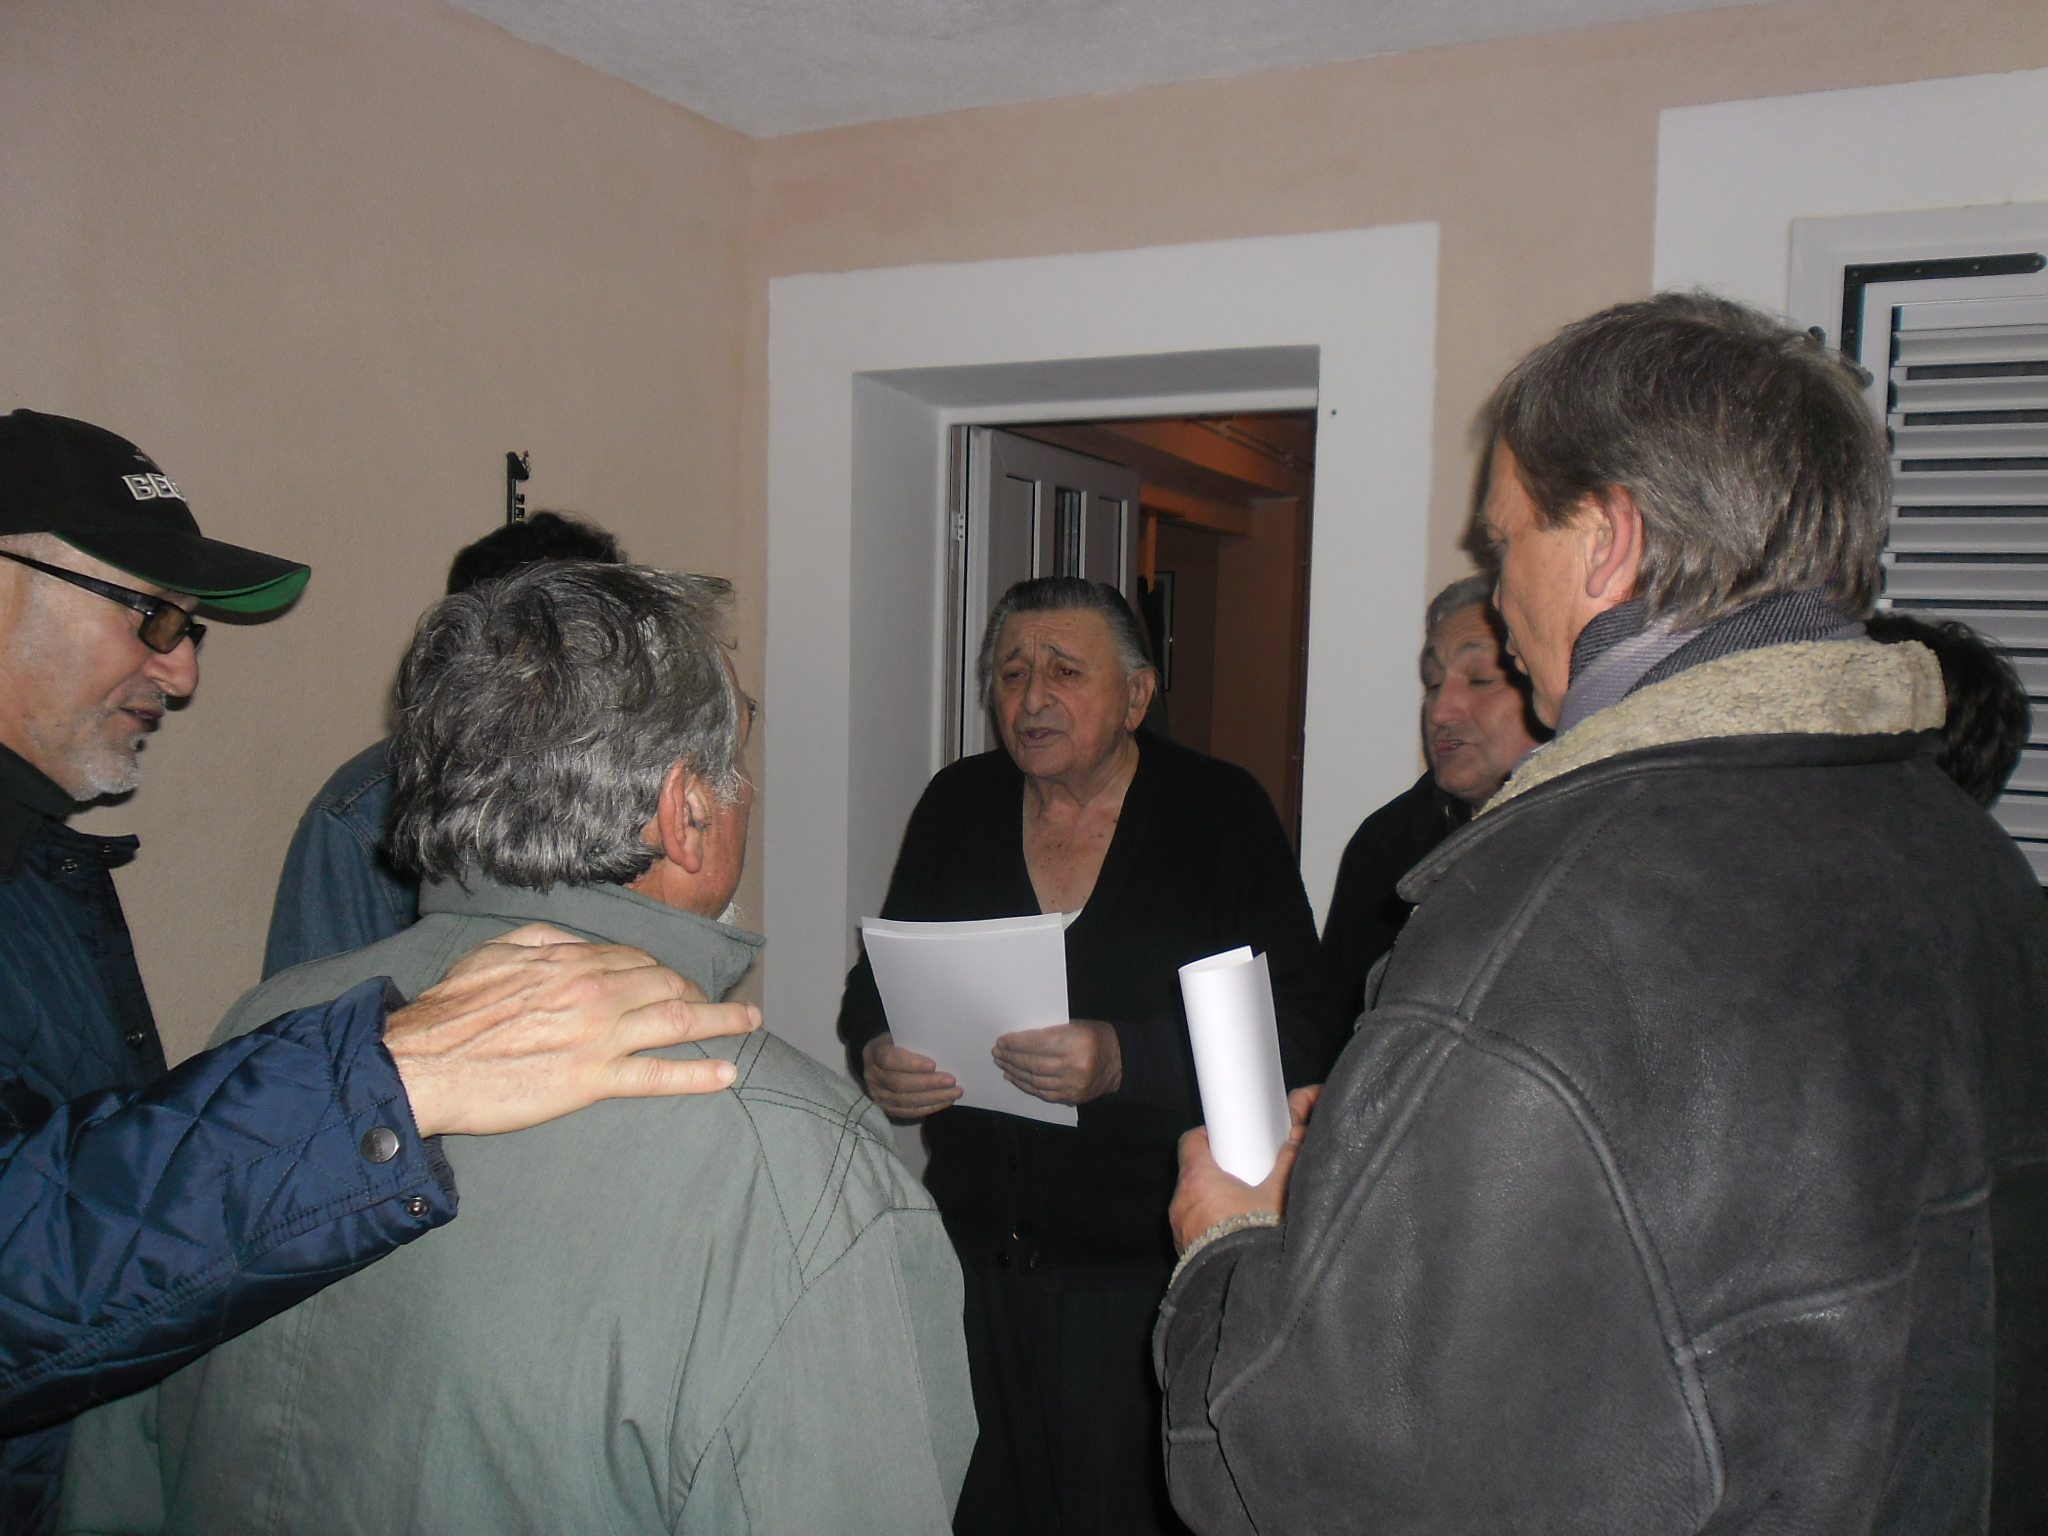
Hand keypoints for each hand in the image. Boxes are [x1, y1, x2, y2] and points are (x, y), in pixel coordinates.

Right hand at [385, 923, 761, 1137]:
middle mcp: (596, 991)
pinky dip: (698, 1074)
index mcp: (574, 960)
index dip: (664, 972)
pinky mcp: (592, 1080)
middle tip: (720, 1005)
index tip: (677, 983)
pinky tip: (728, 1073)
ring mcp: (599, 1036)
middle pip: (668, 987)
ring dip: (723, 1021)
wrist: (422, 1061)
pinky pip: (658, 1075)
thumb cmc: (452, 1009)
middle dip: (701, 994)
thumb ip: (545, 940)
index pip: (638, 961)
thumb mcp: (496, 951)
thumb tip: (579, 941)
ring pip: (678, 1022)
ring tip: (749, 1024)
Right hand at [861, 1033, 962, 1120]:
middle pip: (900, 1083)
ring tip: (955, 1092)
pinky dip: (930, 1107)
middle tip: (951, 1080)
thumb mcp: (901, 1036)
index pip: (890, 1059)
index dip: (911, 1064)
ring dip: (934, 1097)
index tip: (933, 1064)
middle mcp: (872, 1076)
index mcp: (874, 1052)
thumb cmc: (899, 1044)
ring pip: (906, 1100)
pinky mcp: (888, 1108)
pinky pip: (909, 1112)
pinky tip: (946, 1101)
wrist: (882, 1061)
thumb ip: (915, 1041)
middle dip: (928, 1083)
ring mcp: (879, 1095)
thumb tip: (943, 1048)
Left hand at [992, 1020, 1121, 1104]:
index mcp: (1076, 1042)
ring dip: (1014, 1071)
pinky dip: (1026, 1084)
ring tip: (1002, 1063)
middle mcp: (1075, 1065)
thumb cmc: (1095, 1036)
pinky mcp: (1071, 1097)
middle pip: (1033, 1063)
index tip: (1002, 1041)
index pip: (1037, 1044)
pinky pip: (1042, 1092)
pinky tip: (1015, 1077)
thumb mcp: (1075, 1025)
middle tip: (997, 1052)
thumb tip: (1017, 1039)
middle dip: (1011, 1057)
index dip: (1016, 1043)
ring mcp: (1073, 1085)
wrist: (1119, 1061)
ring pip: (1035, 1079)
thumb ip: (1050, 1032)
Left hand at [1169, 1085, 1320, 1253]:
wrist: (1247, 1291)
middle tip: (1251, 1174)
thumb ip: (1290, 1157)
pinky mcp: (1188, 1257)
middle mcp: (1182, 1206)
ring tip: (1251, 1208)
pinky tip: (1242, 1235)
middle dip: (1223, 1171)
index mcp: (1198, 1182)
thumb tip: (1299, 1133)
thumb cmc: (1256, 1242)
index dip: (1214, 1136)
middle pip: (1198, 1174)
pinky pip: (1199, 1232)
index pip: (1194, 1142)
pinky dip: (1216, 1228)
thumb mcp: (1282, 1191)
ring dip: (1220, 1203)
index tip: (1233, 1137)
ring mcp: (1182, 1233)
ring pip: (1199, 1205)